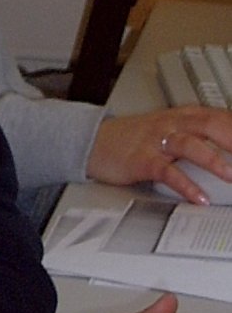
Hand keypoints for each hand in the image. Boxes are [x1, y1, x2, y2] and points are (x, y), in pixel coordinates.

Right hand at [88, 107, 231, 201]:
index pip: (221, 117)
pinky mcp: (142, 160)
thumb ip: (199, 132)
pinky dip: (185, 185)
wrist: (94, 141)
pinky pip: (167, 172)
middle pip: (210, 126)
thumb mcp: (170, 128)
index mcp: (183, 115)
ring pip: (189, 145)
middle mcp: (172, 124)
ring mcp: (156, 141)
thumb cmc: (135, 138)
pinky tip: (198, 197)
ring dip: (214, 161)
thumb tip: (231, 142)